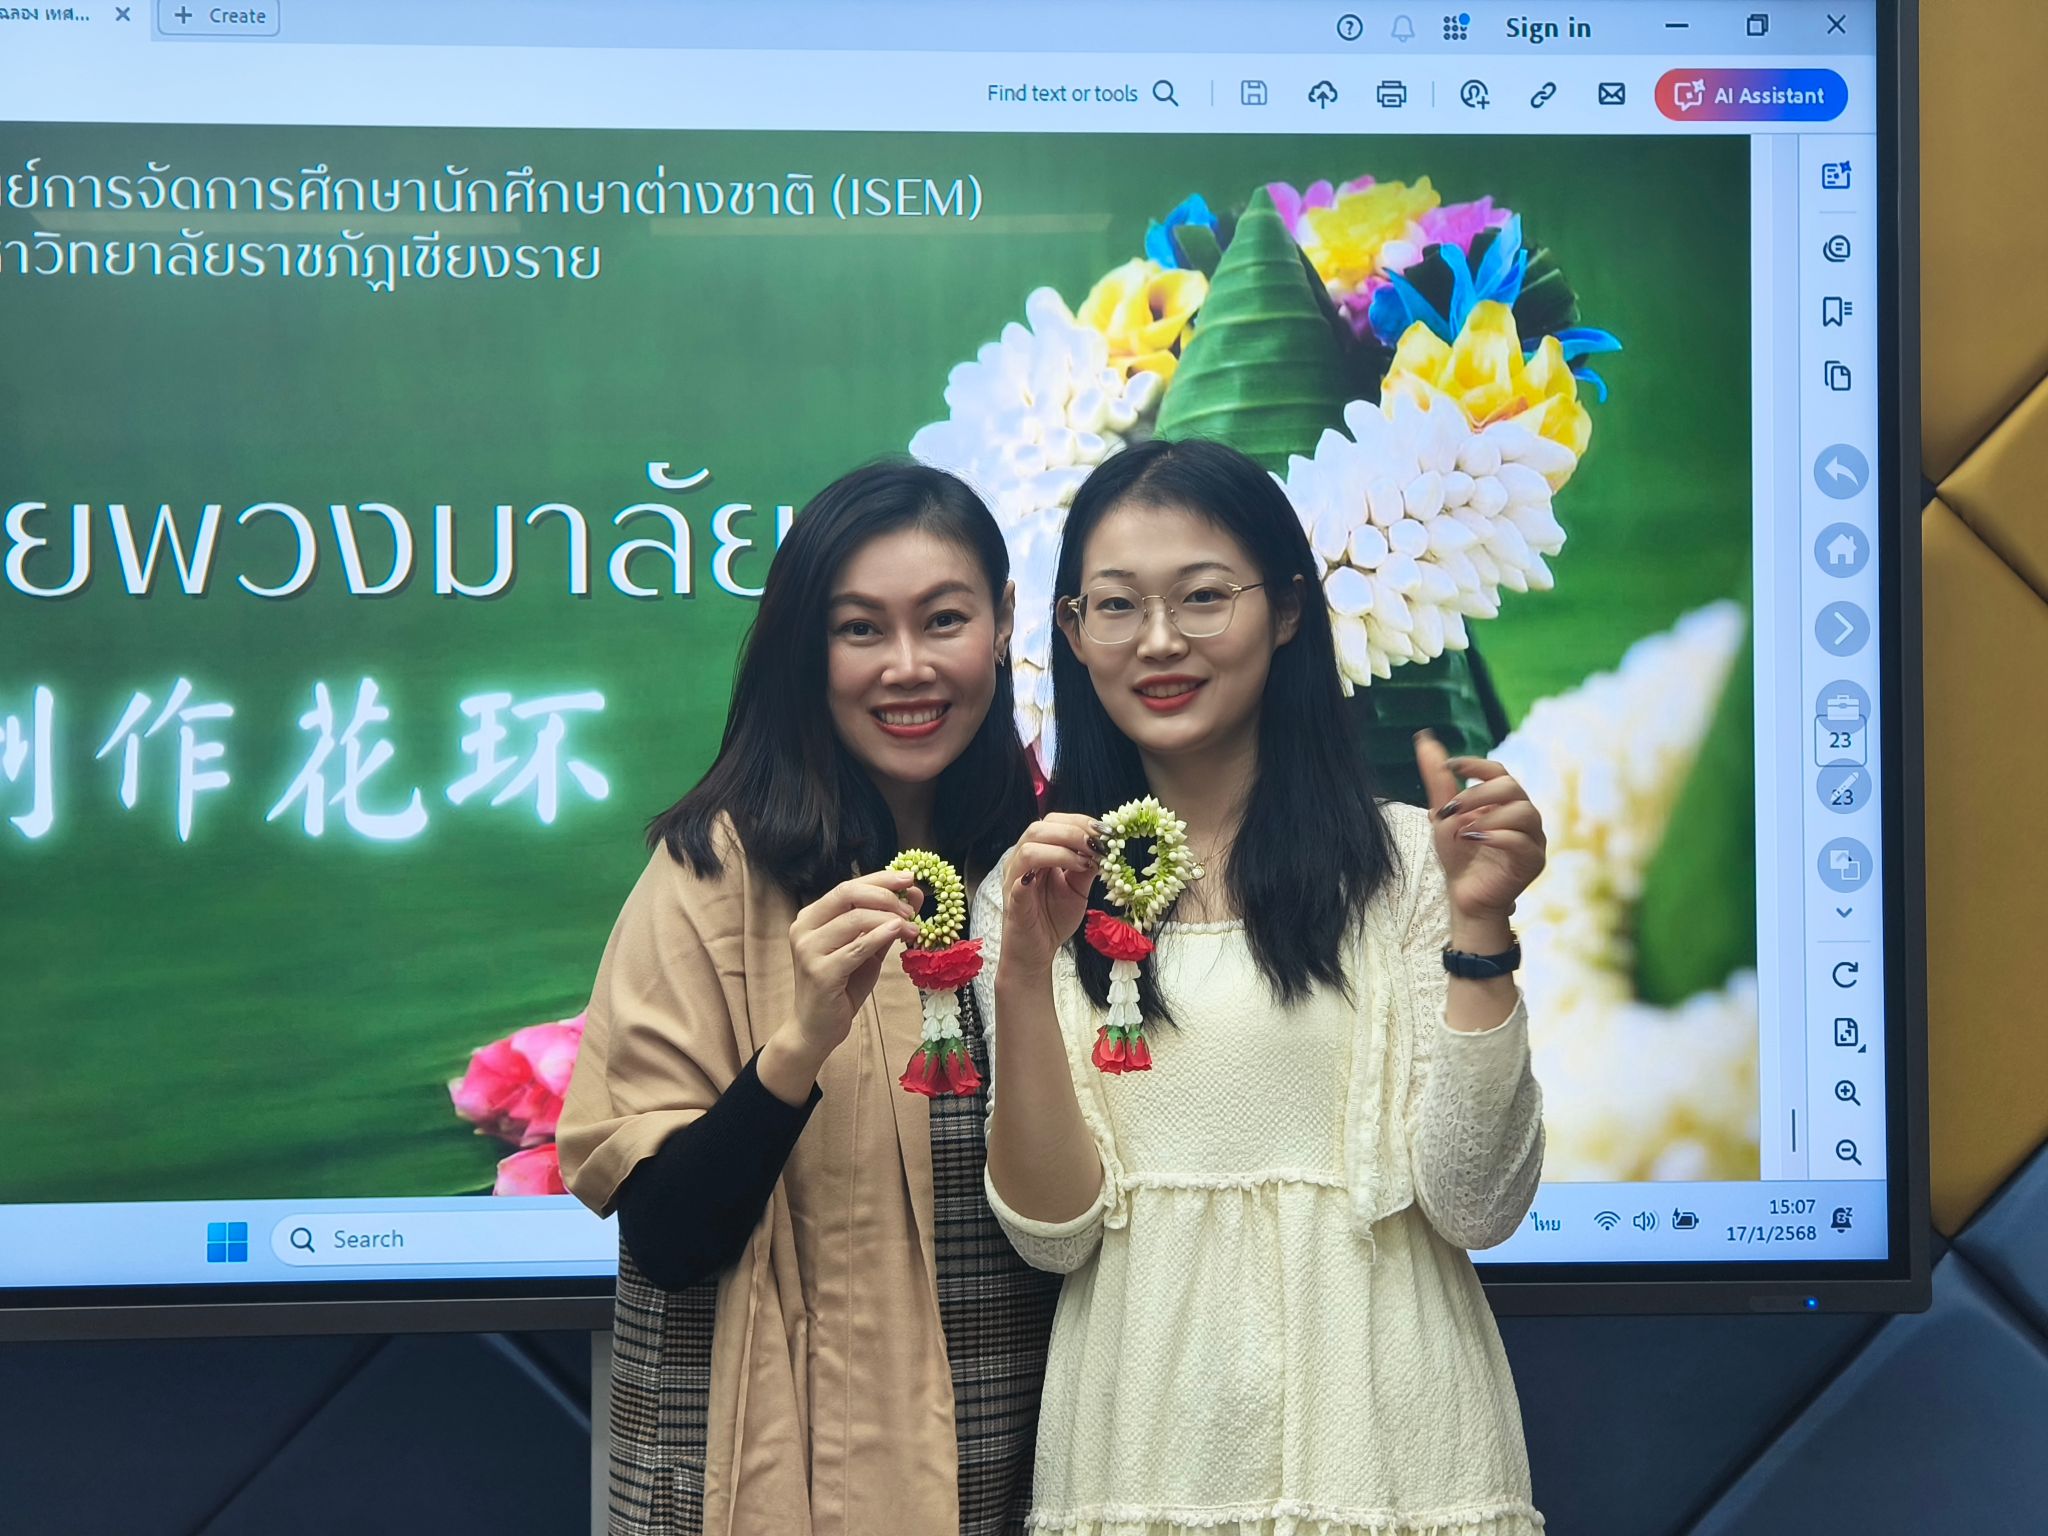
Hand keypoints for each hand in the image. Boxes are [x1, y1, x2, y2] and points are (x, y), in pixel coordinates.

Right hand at [786, 869, 922, 1056]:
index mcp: (812, 917)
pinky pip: (856, 948)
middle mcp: (804, 928)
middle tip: (912, 906)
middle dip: (885, 894)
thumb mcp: (867, 949)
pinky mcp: (820, 973)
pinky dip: (880, 936)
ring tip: (914, 927)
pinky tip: (898, 933)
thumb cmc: (842, 986)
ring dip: (890, 918)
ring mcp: (808, 950)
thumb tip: (914, 895)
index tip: (909, 878)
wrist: (816, 1028)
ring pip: (854, 919)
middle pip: (848, 894)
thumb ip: (885, 922)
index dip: (880, 879)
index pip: (848, 887)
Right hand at [999, 813, 1100, 981]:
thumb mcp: (1077, 887)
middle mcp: (1021, 860)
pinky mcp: (1013, 900)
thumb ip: (1087, 866)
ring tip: (1087, 861)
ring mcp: (1014, 879)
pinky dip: (1046, 871)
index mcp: (1037, 852)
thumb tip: (1104, 847)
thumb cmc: (1052, 918)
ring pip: (1029, 848)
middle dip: (1073, 831)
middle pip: (1039, 828)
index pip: (1053, 822)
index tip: (1106, 832)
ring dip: (1063, 849)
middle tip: (1099, 844)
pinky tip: (1069, 875)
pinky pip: (1020, 880)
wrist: (1035, 952)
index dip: (1080, 821)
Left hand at [1415, 732, 1546, 927]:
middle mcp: (1523, 814)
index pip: (1498, 771)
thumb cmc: (1459, 854)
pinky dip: (1497, 837)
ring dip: (1488, 816)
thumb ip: (1438, 780)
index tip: (1449, 767)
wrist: (1465, 896)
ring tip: (1464, 831)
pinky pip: (1524, 842)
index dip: (1475, 765)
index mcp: (1504, 800)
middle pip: (1512, 787)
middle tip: (1451, 809)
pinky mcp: (1534, 861)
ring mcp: (1532, 838)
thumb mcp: (1443, 814)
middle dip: (1478, 794)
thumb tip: (1424, 739)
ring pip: (1524, 812)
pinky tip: (1475, 840)